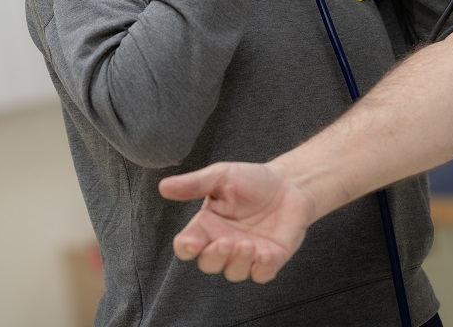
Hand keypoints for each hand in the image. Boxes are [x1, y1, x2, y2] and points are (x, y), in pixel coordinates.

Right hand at [158, 162, 316, 283]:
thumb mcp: (221, 176)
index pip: (187, 246)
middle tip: (227, 241)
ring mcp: (247, 255)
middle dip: (215, 257)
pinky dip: (262, 269)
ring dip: (238, 262)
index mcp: (207, 226)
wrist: (290, 184)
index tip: (192, 242)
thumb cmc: (252, 180)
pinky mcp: (270, 260)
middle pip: (208, 264)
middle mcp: (224, 244)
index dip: (186, 248)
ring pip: (234, 273)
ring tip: (248, 244)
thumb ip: (194, 184)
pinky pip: (262, 275)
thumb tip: (163, 187)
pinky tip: (266, 253)